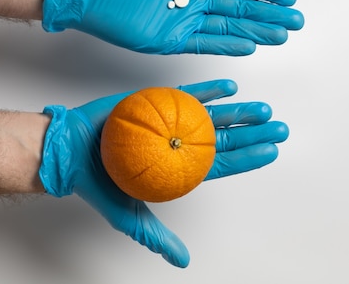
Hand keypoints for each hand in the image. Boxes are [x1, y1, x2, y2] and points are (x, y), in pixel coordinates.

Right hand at [38, 79, 288, 266]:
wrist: (69, 150)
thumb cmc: (99, 184)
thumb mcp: (130, 217)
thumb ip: (157, 237)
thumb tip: (182, 262)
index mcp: (179, 169)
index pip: (222, 165)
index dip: (248, 159)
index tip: (272, 151)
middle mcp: (180, 145)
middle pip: (225, 139)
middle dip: (255, 133)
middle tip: (279, 126)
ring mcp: (171, 123)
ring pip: (212, 116)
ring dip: (239, 111)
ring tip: (262, 107)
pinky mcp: (157, 102)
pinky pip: (187, 94)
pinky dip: (209, 91)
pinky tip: (229, 87)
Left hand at [41, 0, 303, 54]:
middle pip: (240, 9)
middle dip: (269, 15)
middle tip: (295, 22)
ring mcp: (185, 20)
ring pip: (228, 27)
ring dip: (256, 31)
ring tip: (281, 36)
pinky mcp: (172, 39)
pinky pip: (206, 42)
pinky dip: (228, 45)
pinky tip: (250, 46)